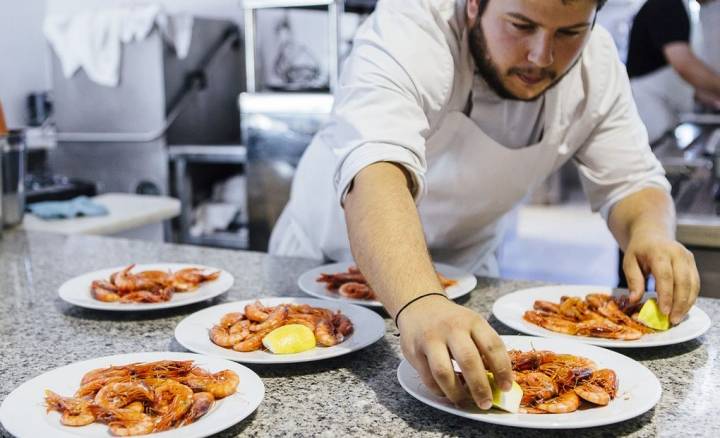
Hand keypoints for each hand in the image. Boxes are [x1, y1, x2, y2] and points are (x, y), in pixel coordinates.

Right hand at [397, 296, 513, 408]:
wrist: (418, 304)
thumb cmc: (451, 320)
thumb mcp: (471, 322)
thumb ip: (483, 345)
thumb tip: (497, 379)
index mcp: (472, 321)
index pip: (492, 346)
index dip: (502, 369)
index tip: (506, 387)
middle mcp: (451, 328)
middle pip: (468, 361)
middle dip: (479, 387)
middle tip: (486, 403)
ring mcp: (430, 339)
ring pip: (444, 372)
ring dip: (456, 392)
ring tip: (464, 401)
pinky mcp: (413, 351)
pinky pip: (427, 378)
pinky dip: (439, 390)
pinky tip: (446, 393)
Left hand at [623, 233, 699, 323]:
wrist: (652, 235)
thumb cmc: (639, 250)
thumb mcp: (629, 262)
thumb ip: (633, 281)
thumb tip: (634, 300)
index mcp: (659, 251)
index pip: (665, 275)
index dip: (666, 295)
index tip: (664, 311)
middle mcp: (677, 253)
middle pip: (683, 281)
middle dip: (679, 303)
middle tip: (672, 320)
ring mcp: (687, 258)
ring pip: (693, 284)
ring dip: (687, 303)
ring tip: (677, 318)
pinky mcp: (693, 264)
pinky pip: (695, 283)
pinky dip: (690, 298)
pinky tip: (682, 308)